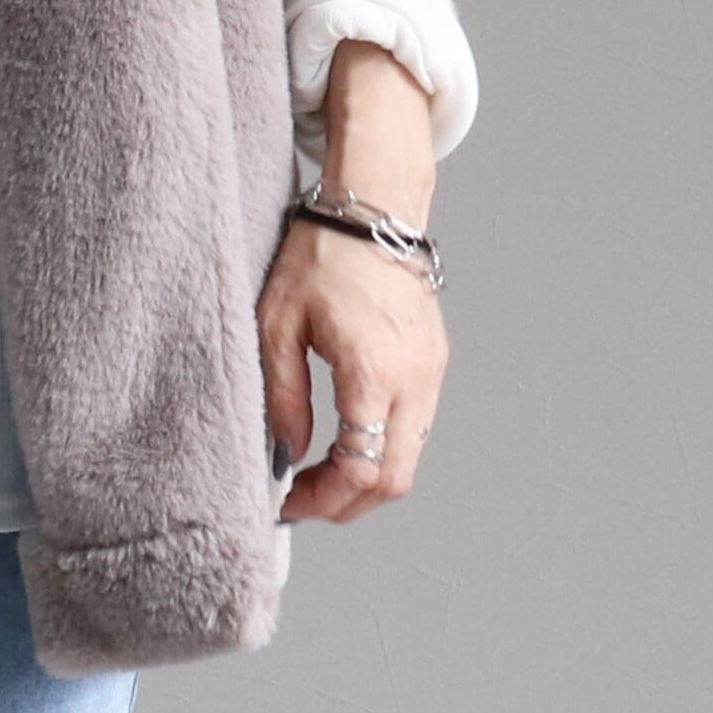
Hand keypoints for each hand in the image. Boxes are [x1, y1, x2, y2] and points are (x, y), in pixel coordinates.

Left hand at [259, 35, 446, 520]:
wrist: (373, 208)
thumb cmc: (321, 255)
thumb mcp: (277, 326)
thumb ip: (281, 397)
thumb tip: (288, 454)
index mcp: (374, 370)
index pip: (362, 469)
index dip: (324, 501)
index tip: (288, 502)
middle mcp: (414, 378)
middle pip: (394, 480)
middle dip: (347, 504)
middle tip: (303, 501)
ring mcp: (432, 372)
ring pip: (409, 459)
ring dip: (366, 481)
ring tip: (317, 475)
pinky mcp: (435, 364)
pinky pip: (415, 429)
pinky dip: (383, 451)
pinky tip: (345, 443)